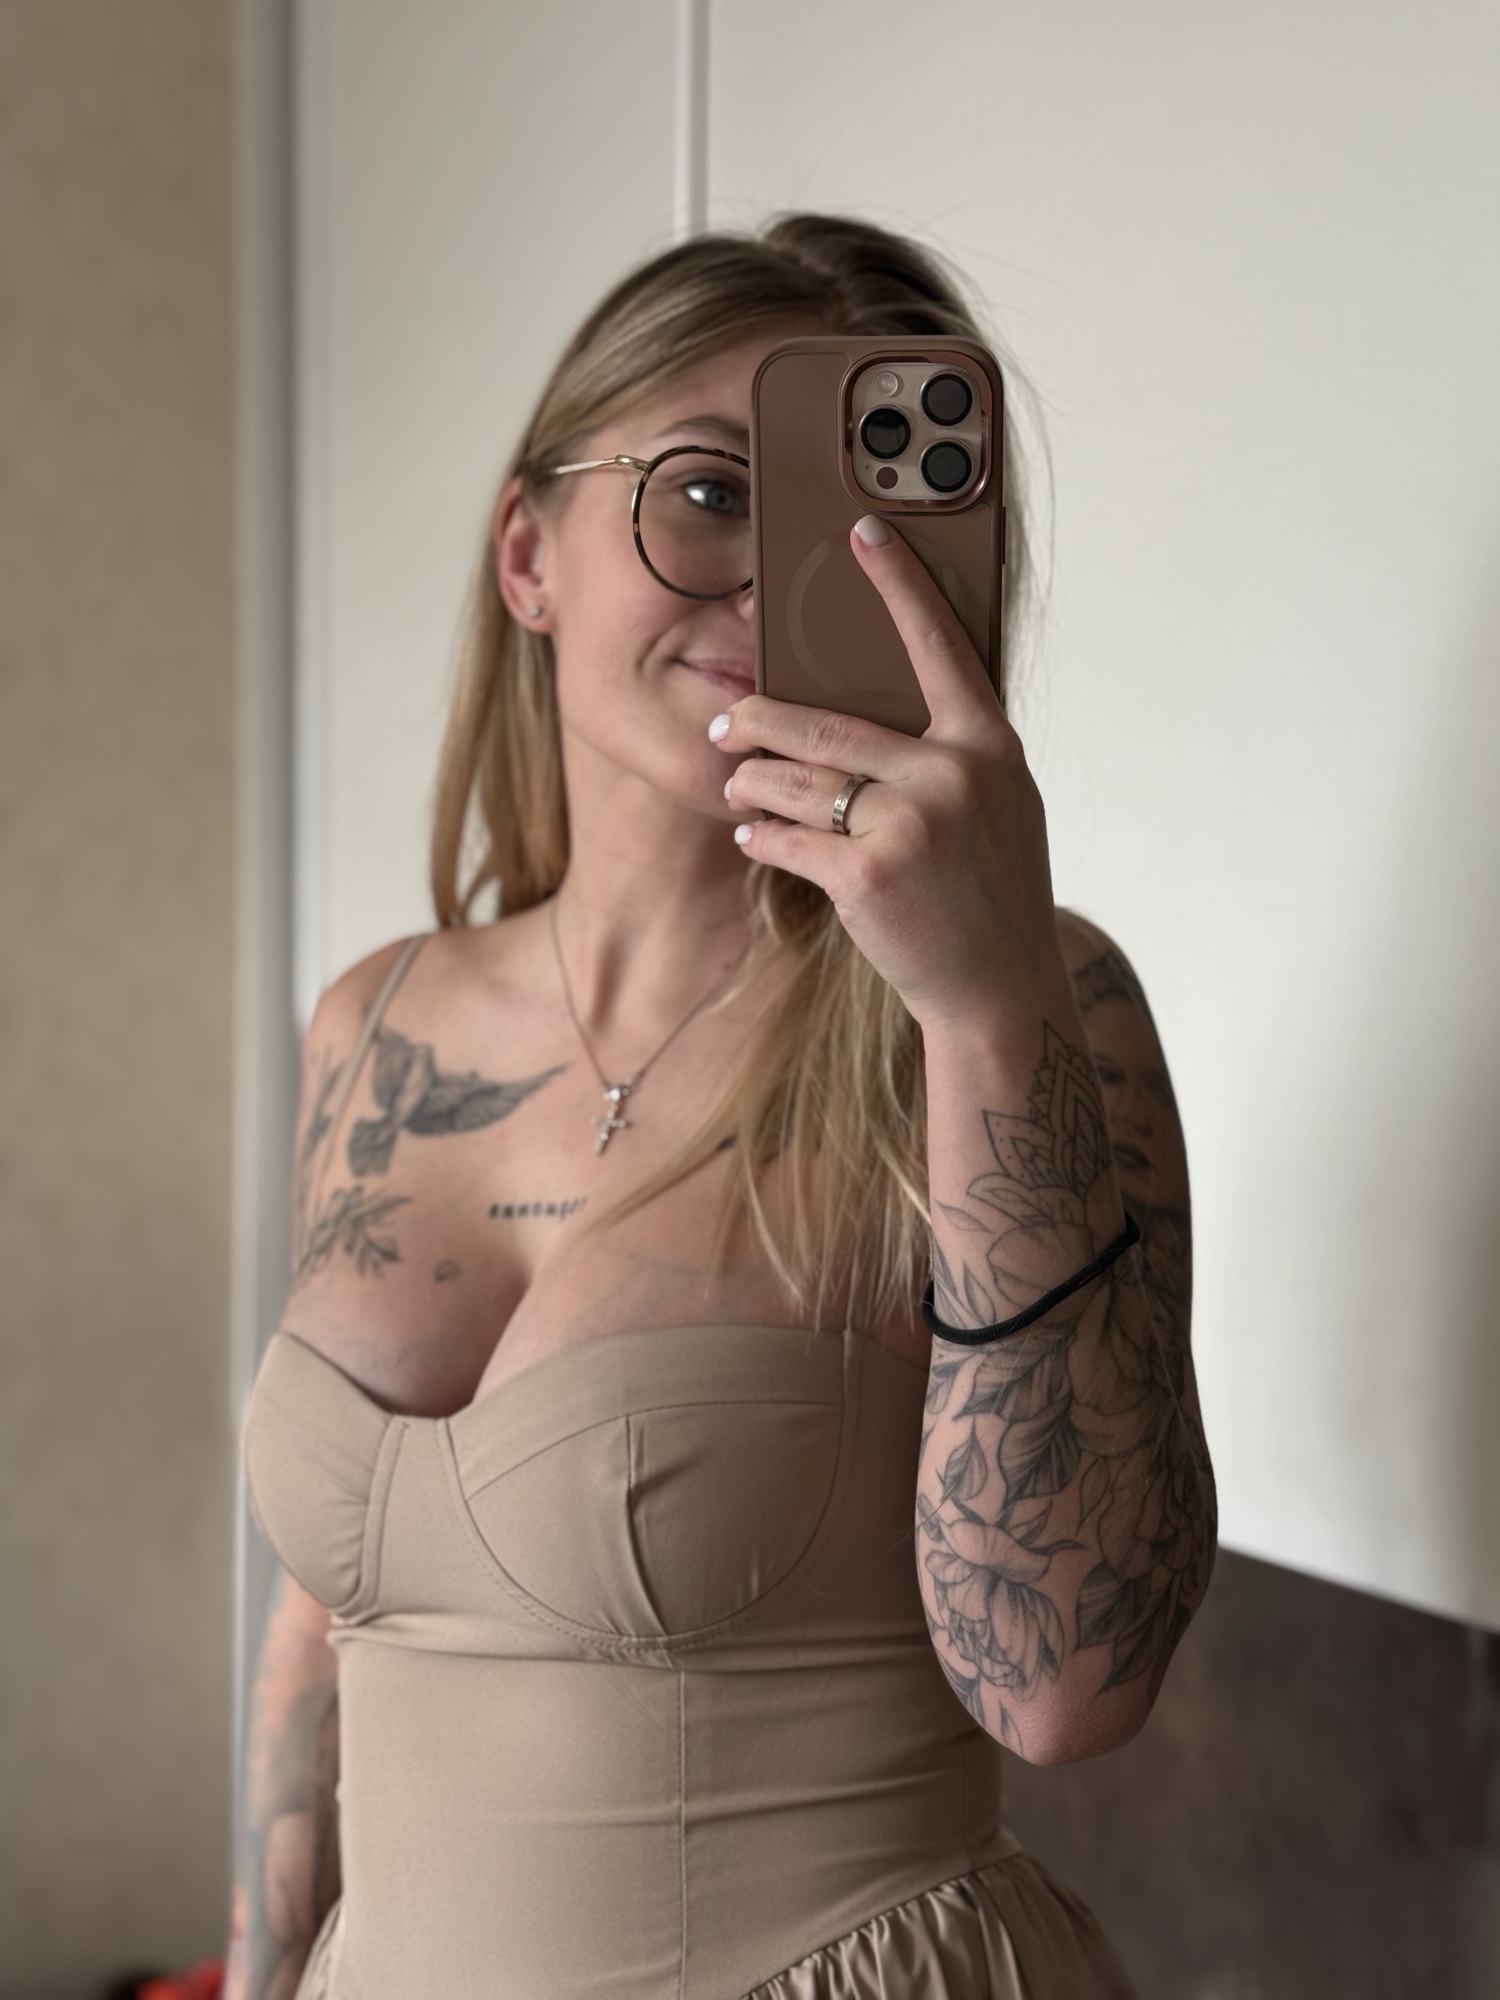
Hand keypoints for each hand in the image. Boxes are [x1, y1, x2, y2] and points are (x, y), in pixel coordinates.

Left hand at [714, 515, 1065, 1034]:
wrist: (1000, 989)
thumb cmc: (991, 893)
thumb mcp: (997, 807)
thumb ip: (949, 755)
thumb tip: (869, 712)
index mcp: (988, 746)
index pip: (939, 645)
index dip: (900, 584)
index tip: (865, 529)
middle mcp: (953, 774)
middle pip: (826, 725)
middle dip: (761, 724)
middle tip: (726, 723)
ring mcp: (911, 824)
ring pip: (794, 781)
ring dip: (750, 784)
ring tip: (738, 789)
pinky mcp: (868, 874)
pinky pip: (787, 838)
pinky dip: (760, 837)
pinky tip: (754, 838)